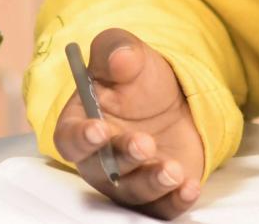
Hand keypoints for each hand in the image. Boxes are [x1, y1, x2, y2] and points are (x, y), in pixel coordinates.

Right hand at [51, 29, 206, 217]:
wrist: (176, 100)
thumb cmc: (139, 79)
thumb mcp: (129, 53)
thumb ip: (116, 49)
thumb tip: (119, 58)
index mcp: (81, 123)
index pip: (69, 139)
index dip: (80, 138)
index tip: (99, 129)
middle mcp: (99, 159)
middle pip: (102, 170)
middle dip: (123, 158)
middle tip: (144, 143)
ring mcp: (128, 180)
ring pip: (132, 193)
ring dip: (152, 183)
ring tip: (173, 169)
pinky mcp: (157, 194)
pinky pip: (161, 208)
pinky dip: (175, 202)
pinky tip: (189, 186)